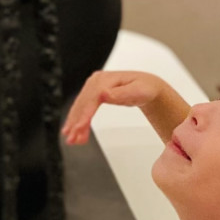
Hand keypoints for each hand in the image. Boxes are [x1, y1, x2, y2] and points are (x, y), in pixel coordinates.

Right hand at [63, 69, 178, 144]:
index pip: (92, 98)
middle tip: (73, 139)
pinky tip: (76, 132)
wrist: (147, 87)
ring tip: (72, 139)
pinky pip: (83, 109)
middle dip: (76, 123)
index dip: (85, 113)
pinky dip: (78, 121)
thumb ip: (121, 94)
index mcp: (106, 79)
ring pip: (80, 107)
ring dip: (75, 124)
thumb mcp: (138, 91)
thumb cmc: (145, 88)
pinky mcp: (92, 94)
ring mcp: (93, 87)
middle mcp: (96, 81)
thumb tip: (104, 94)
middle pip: (83, 104)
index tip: (80, 127)